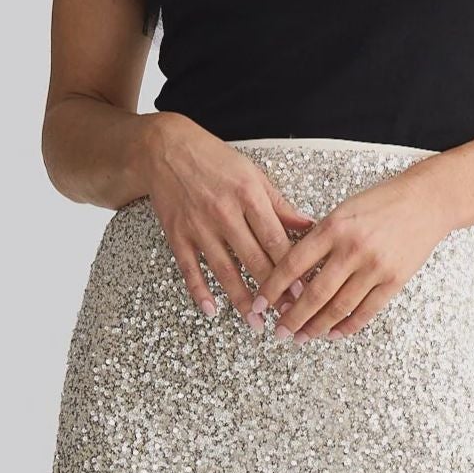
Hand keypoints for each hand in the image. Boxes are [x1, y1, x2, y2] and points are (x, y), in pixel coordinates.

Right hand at [140, 114, 315, 325]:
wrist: (165, 149)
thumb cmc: (214, 160)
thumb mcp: (253, 174)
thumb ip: (279, 204)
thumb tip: (308, 225)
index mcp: (249, 196)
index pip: (275, 240)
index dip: (292, 269)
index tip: (306, 291)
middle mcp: (224, 213)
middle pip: (254, 260)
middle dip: (274, 292)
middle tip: (288, 315)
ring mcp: (199, 226)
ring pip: (225, 271)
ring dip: (242, 300)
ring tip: (256, 323)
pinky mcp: (177, 234)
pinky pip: (190, 268)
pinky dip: (200, 291)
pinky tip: (212, 310)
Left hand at [262, 169, 453, 340]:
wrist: (426, 202)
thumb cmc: (383, 203)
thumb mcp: (343, 210)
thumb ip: (320, 236)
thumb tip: (294, 269)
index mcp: (334, 227)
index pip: (293, 264)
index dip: (272, 288)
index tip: (260, 303)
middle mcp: (352, 249)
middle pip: (314, 293)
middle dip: (292, 318)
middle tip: (279, 331)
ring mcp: (375, 267)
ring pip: (338, 307)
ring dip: (316, 327)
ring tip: (302, 336)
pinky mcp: (394, 280)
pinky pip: (366, 311)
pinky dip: (347, 326)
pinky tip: (333, 333)